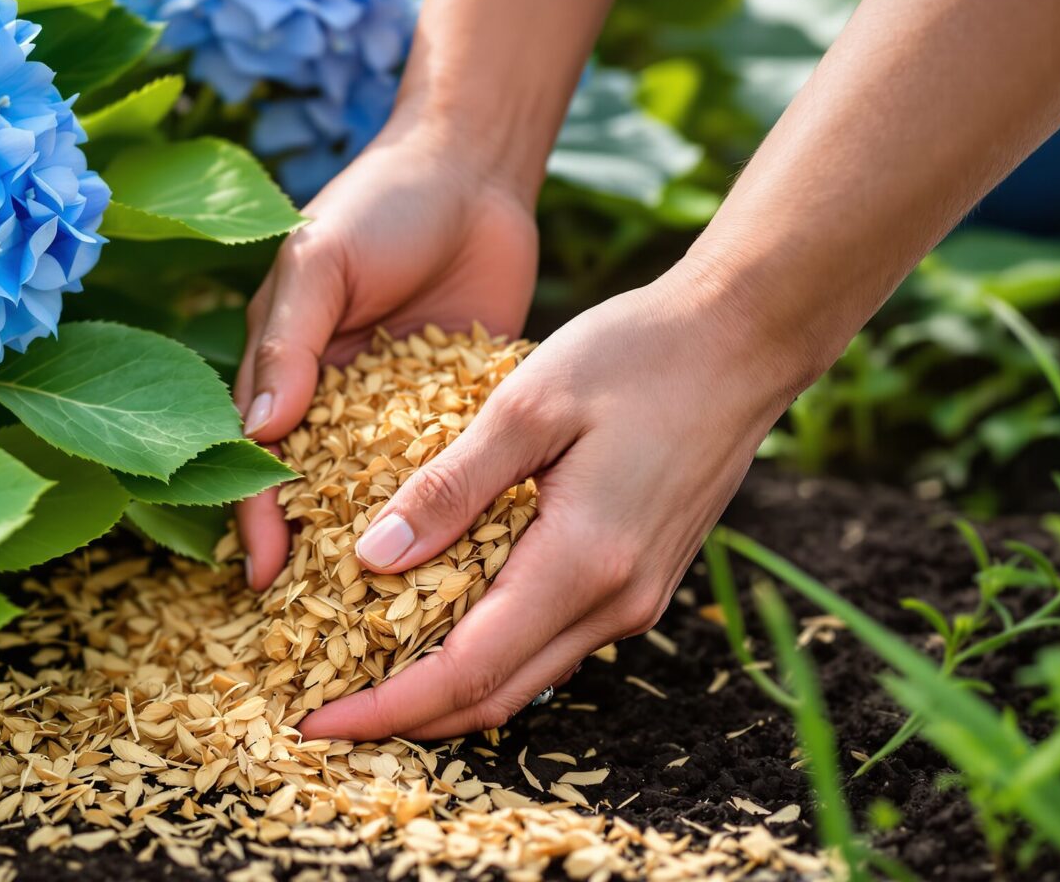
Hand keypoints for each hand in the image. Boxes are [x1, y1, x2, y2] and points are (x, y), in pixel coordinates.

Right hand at [233, 118, 540, 588]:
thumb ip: (289, 340)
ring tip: (399, 620)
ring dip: (383, 551)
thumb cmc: (379, 204)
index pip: (258, 463)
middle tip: (326, 632)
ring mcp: (396, 413)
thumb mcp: (319, 261)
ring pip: (381, 499)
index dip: (257, 523)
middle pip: (315, 499)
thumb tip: (256, 432)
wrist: (474, 168)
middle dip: (317, 561)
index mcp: (283, 372)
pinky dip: (448, 514)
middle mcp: (333, 404)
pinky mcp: (457, 410)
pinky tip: (469, 565)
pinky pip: (447, 473)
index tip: (267, 583)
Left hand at [296, 270, 816, 740]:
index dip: (386, 707)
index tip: (315, 720)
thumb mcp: (526, 405)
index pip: (466, 672)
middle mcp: (614, 601)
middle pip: (494, 696)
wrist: (744, 338)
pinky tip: (436, 621)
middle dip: (405, 717)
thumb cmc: (637, 353)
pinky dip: (487, 651)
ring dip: (445, 689)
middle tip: (323, 710)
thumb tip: (370, 559)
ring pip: (524, 677)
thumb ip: (450, 487)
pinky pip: (550, 642)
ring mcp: (634, 599)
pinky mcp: (640, 581)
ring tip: (364, 673)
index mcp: (582, 562)